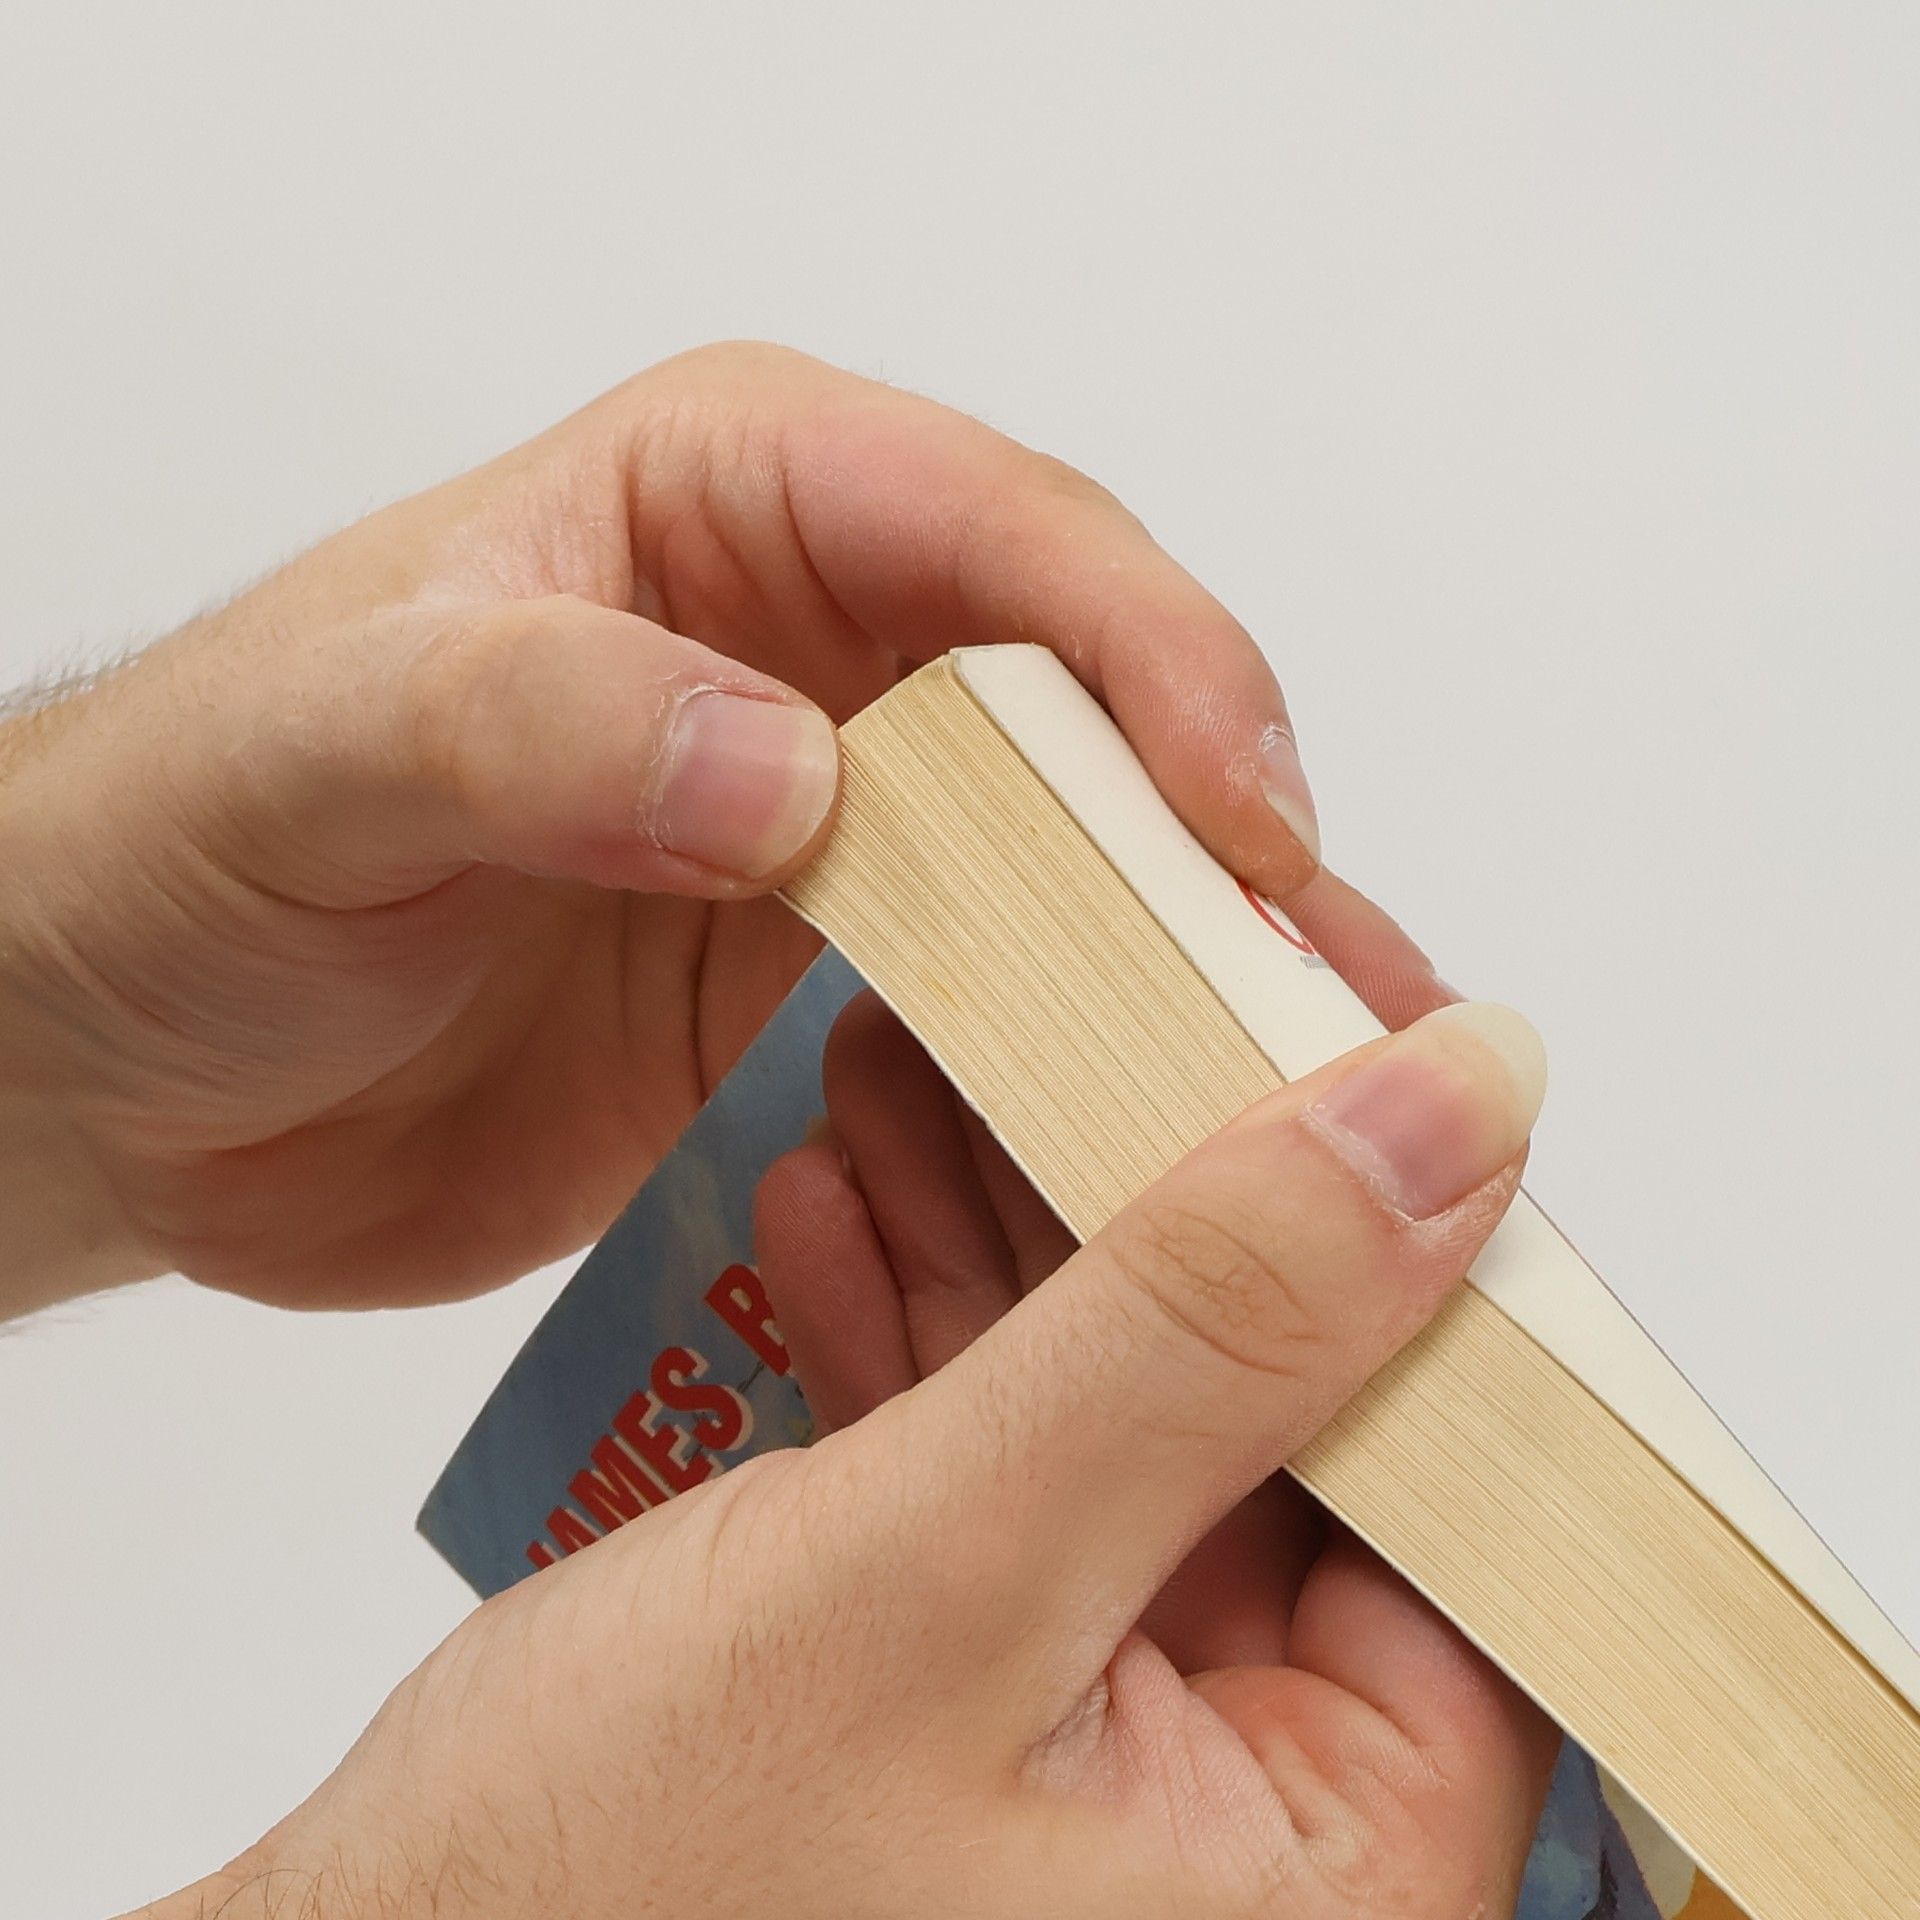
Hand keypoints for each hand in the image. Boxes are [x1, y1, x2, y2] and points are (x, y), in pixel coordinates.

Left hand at [0, 340, 1378, 1318]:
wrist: (128, 1058)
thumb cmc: (184, 846)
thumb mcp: (319, 744)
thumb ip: (531, 722)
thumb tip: (785, 769)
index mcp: (727, 506)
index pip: (1001, 533)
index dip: (1150, 655)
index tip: (1233, 809)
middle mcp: (815, 651)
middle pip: (1096, 707)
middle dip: (1232, 831)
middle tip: (1336, 983)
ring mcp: (836, 830)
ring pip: (1082, 867)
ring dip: (1196, 963)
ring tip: (1315, 1081)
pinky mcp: (820, 988)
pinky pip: (1001, 1010)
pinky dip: (1088, 1070)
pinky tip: (1164, 1150)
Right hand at [154, 1004, 1555, 1919]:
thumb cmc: (584, 1916)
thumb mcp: (935, 1571)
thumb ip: (1204, 1331)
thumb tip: (1454, 1112)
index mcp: (1329, 1882)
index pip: (1475, 1499)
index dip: (1404, 1243)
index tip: (1314, 1036)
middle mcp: (1242, 1854)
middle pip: (1278, 1444)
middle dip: (1141, 1214)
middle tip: (1082, 1022)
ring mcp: (1097, 1783)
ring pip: (1117, 1444)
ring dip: (1004, 1254)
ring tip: (914, 1078)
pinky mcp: (969, 1720)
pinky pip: (997, 1501)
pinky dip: (923, 1360)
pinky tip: (840, 1216)